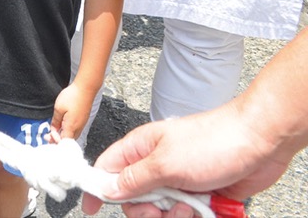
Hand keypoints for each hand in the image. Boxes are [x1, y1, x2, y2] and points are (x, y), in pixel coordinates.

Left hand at [50, 81, 94, 142]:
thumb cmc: (72, 97)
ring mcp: (82, 124)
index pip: (63, 141)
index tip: (47, 135)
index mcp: (71, 127)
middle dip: (57, 140)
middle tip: (47, 136)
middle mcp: (78, 128)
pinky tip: (62, 124)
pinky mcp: (83, 120)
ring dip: (62, 135)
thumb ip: (55, 121)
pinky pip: (75, 130)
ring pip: (72, 135)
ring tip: (54, 130)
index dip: (54, 141)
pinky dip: (67, 130)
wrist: (86, 89)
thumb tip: (53, 130)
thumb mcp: (58, 108)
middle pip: (68, 140)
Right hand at [82, 104, 292, 216]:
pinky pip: (185, 214)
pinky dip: (193, 216)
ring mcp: (178, 179)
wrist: (259, 141)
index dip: (98, 189)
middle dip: (146, 211)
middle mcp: (157, 164)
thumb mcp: (166, 163)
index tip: (92, 209)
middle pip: (134, 198)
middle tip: (160, 210)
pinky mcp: (200, 193)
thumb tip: (108, 189)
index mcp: (140, 148)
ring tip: (190, 205)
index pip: (107, 169)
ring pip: (161, 211)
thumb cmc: (213, 141)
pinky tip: (204, 207)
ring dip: (174, 215)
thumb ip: (135, 179)